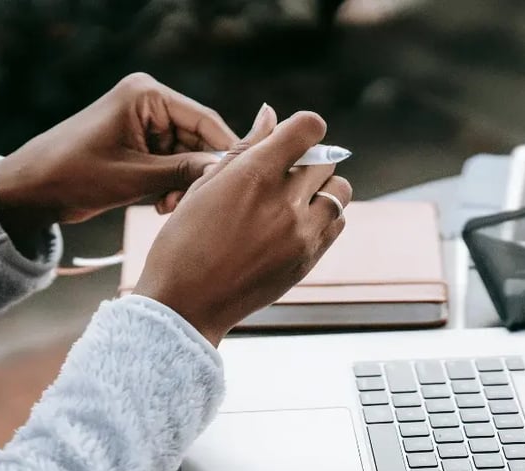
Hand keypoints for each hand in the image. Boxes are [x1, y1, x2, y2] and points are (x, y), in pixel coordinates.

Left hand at [0, 73, 237, 236]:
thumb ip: (184, 172)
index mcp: (147, 96)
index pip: (205, 120)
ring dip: (185, 185)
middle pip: (200, 140)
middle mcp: (151, 105)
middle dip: (200, 173)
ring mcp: (147, 126)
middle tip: (195, 204)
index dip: (227, 150)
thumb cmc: (74, 174)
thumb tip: (226, 172)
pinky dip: (173, 186)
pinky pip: (173, 165)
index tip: (243, 180)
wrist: (32, 190)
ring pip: (189, 157)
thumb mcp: (135, 176)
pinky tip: (161, 206)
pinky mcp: (142, 146)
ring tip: (168, 207)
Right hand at [134, 105, 352, 345]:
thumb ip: (244, 148)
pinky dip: (326, 216)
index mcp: (255, 176)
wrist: (187, 304)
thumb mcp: (205, 186)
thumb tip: (270, 114)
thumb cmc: (184, 242)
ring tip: (294, 200)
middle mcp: (285, 203)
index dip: (303, 127)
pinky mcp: (309, 259)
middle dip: (308, 160)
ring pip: (340, 192)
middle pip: (326, 160)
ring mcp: (302, 234)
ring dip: (323, 188)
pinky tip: (296, 223)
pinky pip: (337, 223)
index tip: (292, 138)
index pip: (309, 129)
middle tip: (284, 174)